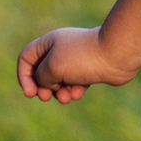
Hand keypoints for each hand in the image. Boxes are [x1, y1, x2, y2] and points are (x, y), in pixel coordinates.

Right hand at [16, 26, 136, 104]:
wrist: (116, 55)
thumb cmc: (83, 58)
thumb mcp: (53, 67)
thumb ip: (41, 77)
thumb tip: (48, 84)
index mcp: (49, 43)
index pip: (26, 58)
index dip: (24, 76)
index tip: (31, 93)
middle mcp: (61, 49)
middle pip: (41, 71)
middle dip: (42, 88)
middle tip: (47, 97)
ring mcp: (76, 59)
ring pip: (59, 80)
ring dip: (59, 92)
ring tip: (67, 98)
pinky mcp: (89, 69)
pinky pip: (75, 83)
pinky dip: (75, 90)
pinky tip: (80, 92)